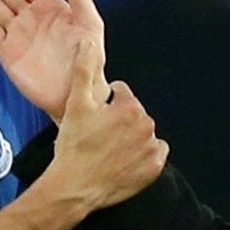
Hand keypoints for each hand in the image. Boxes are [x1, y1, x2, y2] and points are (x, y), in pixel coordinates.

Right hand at [45, 33, 166, 210]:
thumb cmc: (74, 146)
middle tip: (99, 137)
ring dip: (130, 137)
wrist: (75, 187)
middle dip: (119, 121)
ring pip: (143, 133)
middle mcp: (146, 125)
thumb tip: (88, 42)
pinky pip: (155, 154)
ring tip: (110, 150)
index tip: (94, 120)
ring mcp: (152, 148)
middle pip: (133, 114)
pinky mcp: (154, 168)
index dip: (105, 105)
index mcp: (130, 107)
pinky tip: (124, 161)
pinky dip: (143, 156)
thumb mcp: (76, 104)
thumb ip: (84, 69)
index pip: (121, 94)